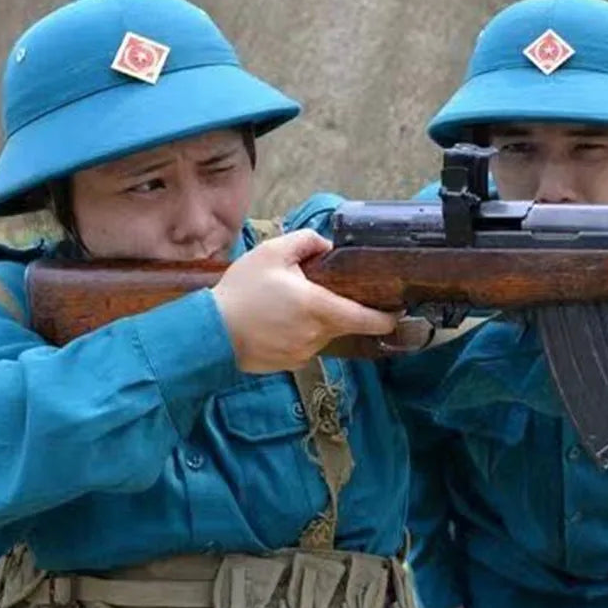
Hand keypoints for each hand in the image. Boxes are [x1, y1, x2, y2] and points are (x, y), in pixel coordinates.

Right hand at [211, 230, 398, 372]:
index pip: (368, 319)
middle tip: (318, 291)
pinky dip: (299, 334)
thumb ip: (306, 242)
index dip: (387, 316)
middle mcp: (318, 334)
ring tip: (287, 305)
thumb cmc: (242, 291)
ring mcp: (304, 353)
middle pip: (345, 323)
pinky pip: (305, 346)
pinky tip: (276, 323)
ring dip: (315, 321)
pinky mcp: (290, 364)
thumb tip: (328, 246)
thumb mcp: (272, 253)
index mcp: (320, 308)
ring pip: (323, 333)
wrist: (210, 332)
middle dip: (340, 307)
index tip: (397, 309)